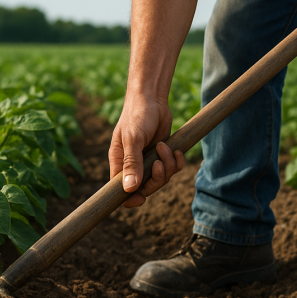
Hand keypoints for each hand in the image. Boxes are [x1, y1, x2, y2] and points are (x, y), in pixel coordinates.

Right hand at [108, 92, 184, 207]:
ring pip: (161, 179)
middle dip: (157, 179)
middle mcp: (133, 165)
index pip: (120, 190)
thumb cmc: (136, 116)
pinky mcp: (162, 155)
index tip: (142, 198)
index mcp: (119, 163)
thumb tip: (129, 189)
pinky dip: (177, 162)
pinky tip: (177, 151)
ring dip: (168, 166)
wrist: (152, 98)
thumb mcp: (133, 139)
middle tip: (159, 162)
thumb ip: (131, 163)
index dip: (130, 199)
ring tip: (165, 148)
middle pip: (145, 188)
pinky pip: (172, 169)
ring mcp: (148, 161)